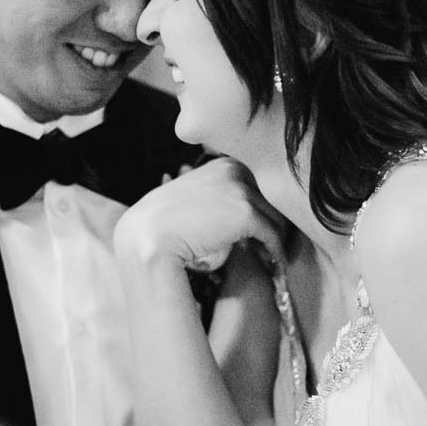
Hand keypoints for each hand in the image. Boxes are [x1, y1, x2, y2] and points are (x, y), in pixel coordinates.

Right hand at [116, 157, 286, 272]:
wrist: (150, 235)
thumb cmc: (166, 221)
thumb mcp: (195, 195)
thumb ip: (219, 196)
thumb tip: (241, 214)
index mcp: (225, 163)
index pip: (260, 187)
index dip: (263, 211)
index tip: (263, 232)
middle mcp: (235, 170)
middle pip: (272, 200)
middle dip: (273, 224)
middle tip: (270, 247)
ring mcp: (241, 189)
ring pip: (276, 218)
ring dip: (276, 239)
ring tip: (271, 256)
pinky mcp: (245, 213)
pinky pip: (272, 235)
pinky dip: (276, 251)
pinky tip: (274, 262)